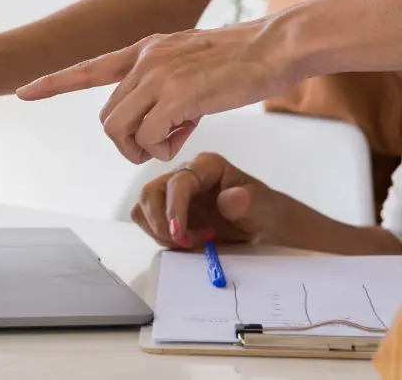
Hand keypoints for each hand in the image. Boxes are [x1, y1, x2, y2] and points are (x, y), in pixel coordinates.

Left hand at [17, 21, 295, 162]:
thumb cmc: (238, 61)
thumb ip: (162, 87)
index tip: (23, 92)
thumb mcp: (189, 65)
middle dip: (128, 141)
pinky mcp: (177, 95)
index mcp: (143, 51)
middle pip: (106, 119)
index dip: (52, 83)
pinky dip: (166, 147)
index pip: (86, 68)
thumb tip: (153, 127)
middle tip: (162, 143)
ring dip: (144, 147)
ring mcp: (158, 76)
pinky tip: (190, 132)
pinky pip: (150, 138)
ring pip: (120, 130)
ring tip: (177, 138)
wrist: (274, 47)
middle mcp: (143, 60)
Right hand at [134, 153, 279, 248]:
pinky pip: (146, 220)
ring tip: (188, 242)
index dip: (174, 208)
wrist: (263, 224)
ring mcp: (172, 192)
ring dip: (158, 230)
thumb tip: (228, 197)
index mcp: (207, 166)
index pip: (178, 182)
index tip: (178, 234)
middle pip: (150, 192)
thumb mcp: (265, 207)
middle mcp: (184, 174)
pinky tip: (184, 241)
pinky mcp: (167, 209)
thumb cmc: (265, 211)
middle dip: (160, 222)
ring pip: (143, 206)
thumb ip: (249, 201)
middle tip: (184, 242)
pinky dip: (158, 235)